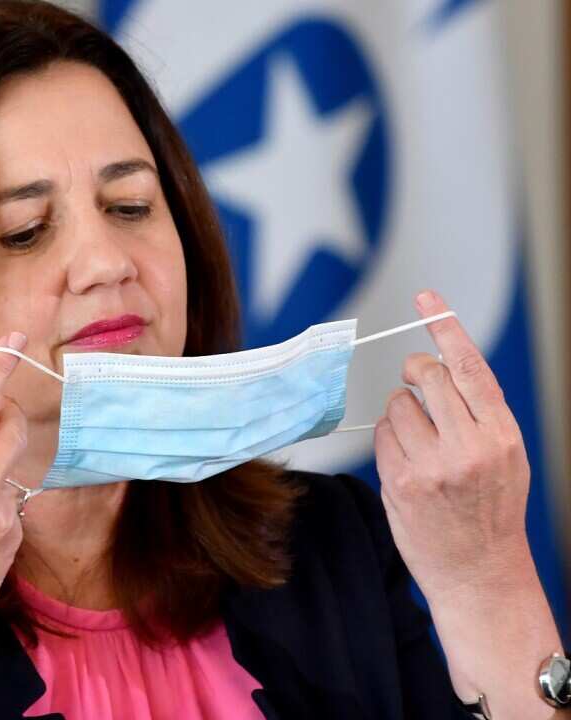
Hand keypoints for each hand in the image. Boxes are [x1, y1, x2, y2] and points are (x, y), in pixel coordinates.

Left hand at [373, 289, 534, 599]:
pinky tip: (407, 465)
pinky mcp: (400, 481)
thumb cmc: (489, 509)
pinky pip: (382, 435)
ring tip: (421, 445)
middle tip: (416, 383)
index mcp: (502, 434)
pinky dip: (389, 441)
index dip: (446, 328)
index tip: (426, 300)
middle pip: (425, 377)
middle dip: (414, 373)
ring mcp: (433, 465)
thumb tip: (440, 368)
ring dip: (401, 414)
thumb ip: (478, 413)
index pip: (471, 368)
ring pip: (397, 405)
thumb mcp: (505, 457)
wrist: (479, 573)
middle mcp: (470, 446)